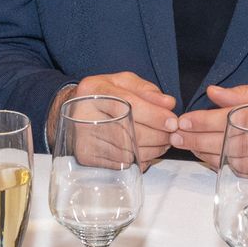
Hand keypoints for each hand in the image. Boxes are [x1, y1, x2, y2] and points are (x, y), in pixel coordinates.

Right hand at [49, 72, 176, 168]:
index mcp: (95, 90)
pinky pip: (119, 163)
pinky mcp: (85, 155)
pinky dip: (139, 160)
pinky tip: (146, 152)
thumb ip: (147, 90)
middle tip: (172, 136)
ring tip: (162, 144)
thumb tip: (168, 104)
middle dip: (157, 135)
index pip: (128, 105)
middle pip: (129, 131)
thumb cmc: (104, 95)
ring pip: (127, 150)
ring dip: (152, 150)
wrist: (75, 111)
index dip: (154, 115)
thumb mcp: (123, 83)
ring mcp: (83, 137)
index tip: (172, 122)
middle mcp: (85, 114)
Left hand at [178, 82, 247, 168]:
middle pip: (228, 142)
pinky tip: (213, 160)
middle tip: (176, 136)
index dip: (203, 120)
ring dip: (207, 155)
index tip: (183, 120)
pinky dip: (227, 168)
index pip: (231, 118)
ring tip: (189, 147)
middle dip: (197, 139)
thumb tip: (213, 93)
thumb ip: (245, 94)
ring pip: (235, 161)